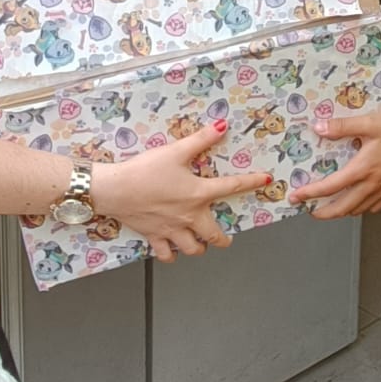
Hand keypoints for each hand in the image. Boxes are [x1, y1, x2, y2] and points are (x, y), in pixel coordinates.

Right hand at [92, 125, 270, 261]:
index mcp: (198, 194)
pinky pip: (166, 254)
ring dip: (199, 248)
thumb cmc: (145, 170)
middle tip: (225, 239)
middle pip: (214, 236)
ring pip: (193, 249)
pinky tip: (173, 249)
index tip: (265, 180)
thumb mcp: (175, 151)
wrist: (115, 189)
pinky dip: (171, 255)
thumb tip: (222, 126)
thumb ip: (200, 140)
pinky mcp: (154, 236)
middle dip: (222, 239)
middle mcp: (189, 216)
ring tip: (199, 244)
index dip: (252, 182)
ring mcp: (172, 230)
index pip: (232, 187)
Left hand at [288, 110, 380, 219]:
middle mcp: (371, 185)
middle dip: (323, 213)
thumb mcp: (370, 123)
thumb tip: (320, 128)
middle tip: (310, 210)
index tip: (297, 196)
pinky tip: (357, 202)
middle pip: (342, 208)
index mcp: (363, 169)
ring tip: (330, 206)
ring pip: (357, 210)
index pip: (330, 187)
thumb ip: (343, 126)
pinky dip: (360, 209)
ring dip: (340, 211)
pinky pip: (373, 208)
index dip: (311, 193)